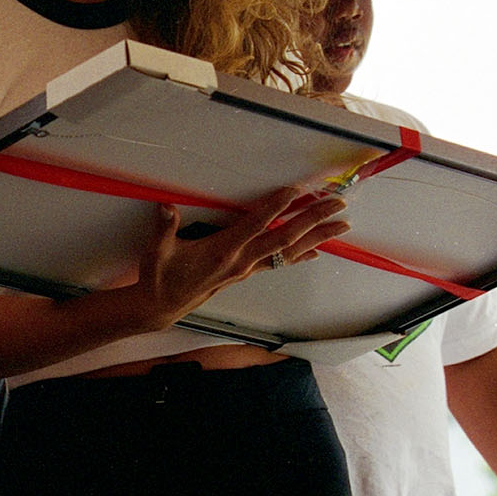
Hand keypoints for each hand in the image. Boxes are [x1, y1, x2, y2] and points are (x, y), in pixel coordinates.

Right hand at [127, 189, 348, 331]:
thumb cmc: (159, 276)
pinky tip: (317, 251)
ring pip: (288, 251)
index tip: (295, 189)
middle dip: (313, 219)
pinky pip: (278, 262)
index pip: (255, 224)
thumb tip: (166, 207)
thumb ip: (163, 228)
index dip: (275, 206)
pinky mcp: (245, 273)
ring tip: (341, 226)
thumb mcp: (156, 251)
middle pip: (284, 238)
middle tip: (337, 205)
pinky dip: (300, 255)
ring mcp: (245, 268)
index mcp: (222, 251)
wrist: (161, 306)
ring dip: (317, 237)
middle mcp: (240, 261)